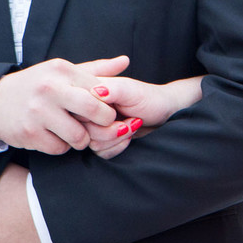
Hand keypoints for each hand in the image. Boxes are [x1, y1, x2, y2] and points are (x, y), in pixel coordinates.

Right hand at [0, 56, 128, 154]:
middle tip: (99, 125)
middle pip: (94, 111)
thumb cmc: (38, 85)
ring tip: (76, 132)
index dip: (109, 104)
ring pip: (79, 136)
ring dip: (82, 139)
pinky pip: (59, 148)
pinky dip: (62, 146)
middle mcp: (50, 89)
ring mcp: (38, 112)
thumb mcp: (63, 72)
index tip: (109, 110)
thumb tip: (126, 61)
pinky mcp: (29, 133)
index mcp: (62, 70)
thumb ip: (96, 69)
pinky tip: (56, 137)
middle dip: (103, 123)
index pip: (101, 90)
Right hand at [78, 75, 203, 159]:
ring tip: (131, 127)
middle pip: (83, 130)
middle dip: (109, 131)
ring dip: (115, 139)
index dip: (97, 117)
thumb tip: (95, 92)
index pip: (78, 109)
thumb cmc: (149, 98)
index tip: (116, 113)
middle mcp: (89, 110)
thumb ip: (114, 90)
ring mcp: (95, 126)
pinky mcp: (101, 140)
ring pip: (91, 143)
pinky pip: (99, 153)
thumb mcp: (132, 91)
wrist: (164, 114)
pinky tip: (128, 138)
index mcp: (91, 91)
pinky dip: (116, 148)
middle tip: (130, 122)